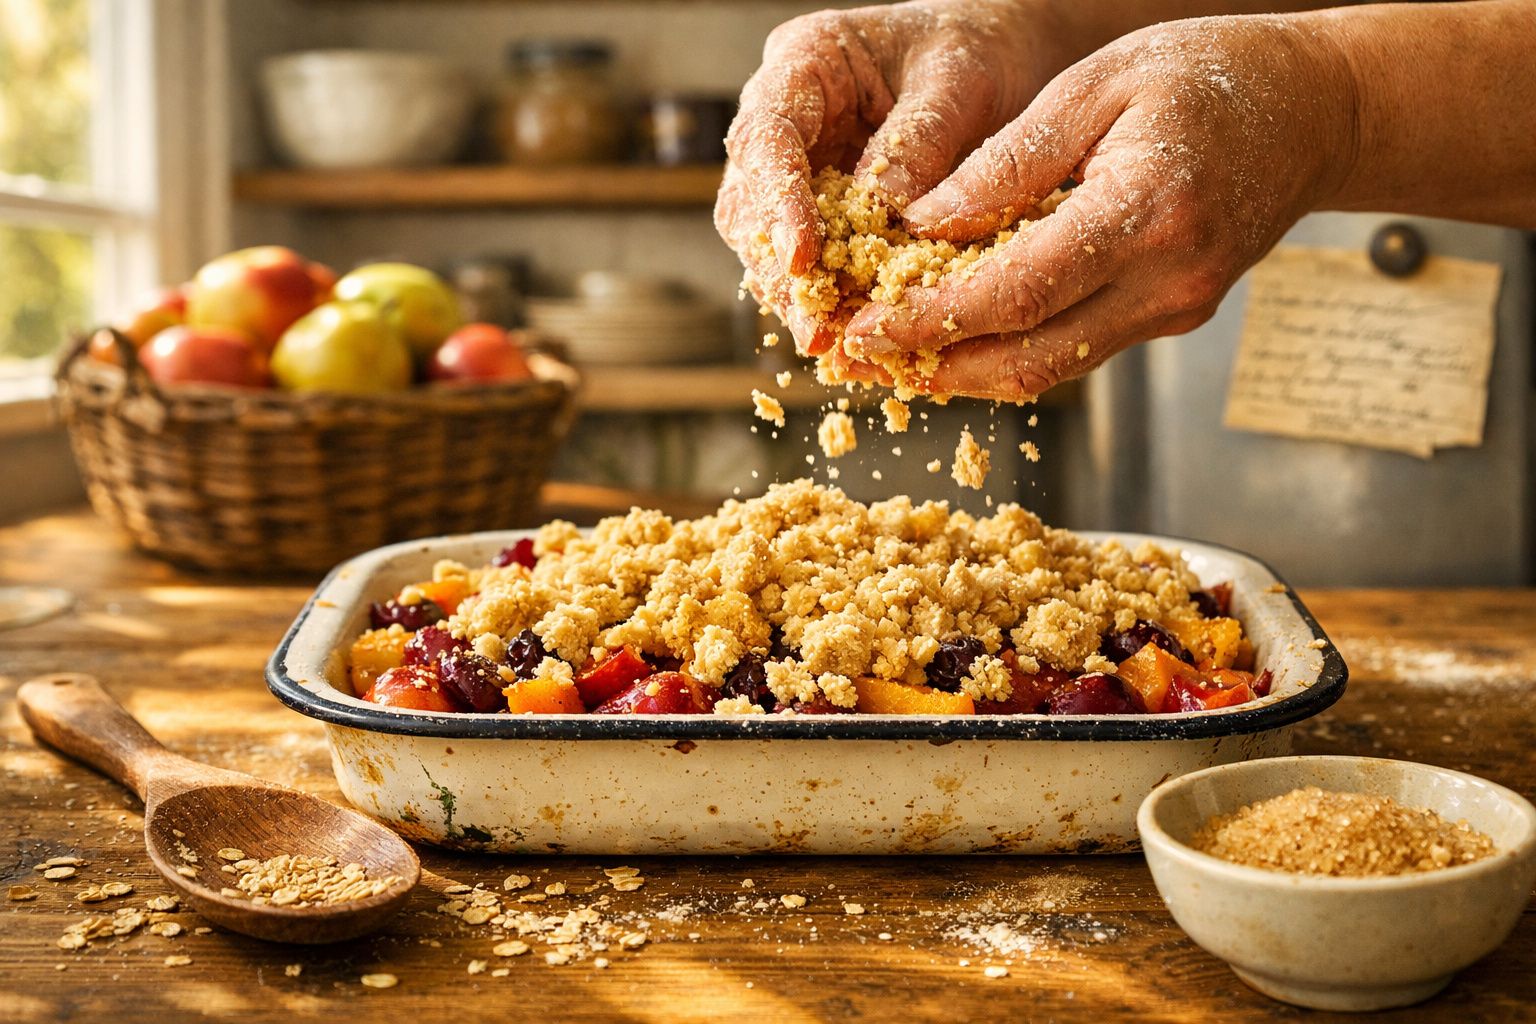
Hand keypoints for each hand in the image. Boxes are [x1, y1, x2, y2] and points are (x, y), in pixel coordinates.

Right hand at [715, 0, 1079, 354]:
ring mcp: (799, 166)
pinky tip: (847, 337)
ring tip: (828, 343)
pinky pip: (811, 261)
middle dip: (781, 268)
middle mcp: (787, 118)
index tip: (802, 258)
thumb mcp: (959, 81)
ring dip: (797, 295)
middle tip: (815, 327)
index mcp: (805, 63)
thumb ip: (919, 142)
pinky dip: (828, 299)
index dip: (778, 201)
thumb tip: (884, 216)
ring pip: (769, 241)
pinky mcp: (823, 209)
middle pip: (752, 200)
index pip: (767, 135)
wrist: (1004, 54)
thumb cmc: (981, 48)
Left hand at [844, 15, 1358, 401]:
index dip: (931, 319)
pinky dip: (1006, 350)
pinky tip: (950, 334)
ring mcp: (1174, 310)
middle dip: (930, 365)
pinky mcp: (1169, 318)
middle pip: (1027, 358)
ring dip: (961, 372)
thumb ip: (1009, 160)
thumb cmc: (1208, 77)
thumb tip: (922, 221)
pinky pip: (1073, 349)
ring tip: (885, 354)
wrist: (1315, 112)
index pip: (1018, 291)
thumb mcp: (1099, 85)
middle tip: (853, 357)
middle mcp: (1167, 281)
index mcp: (1147, 212)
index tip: (862, 326)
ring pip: (1048, 369)